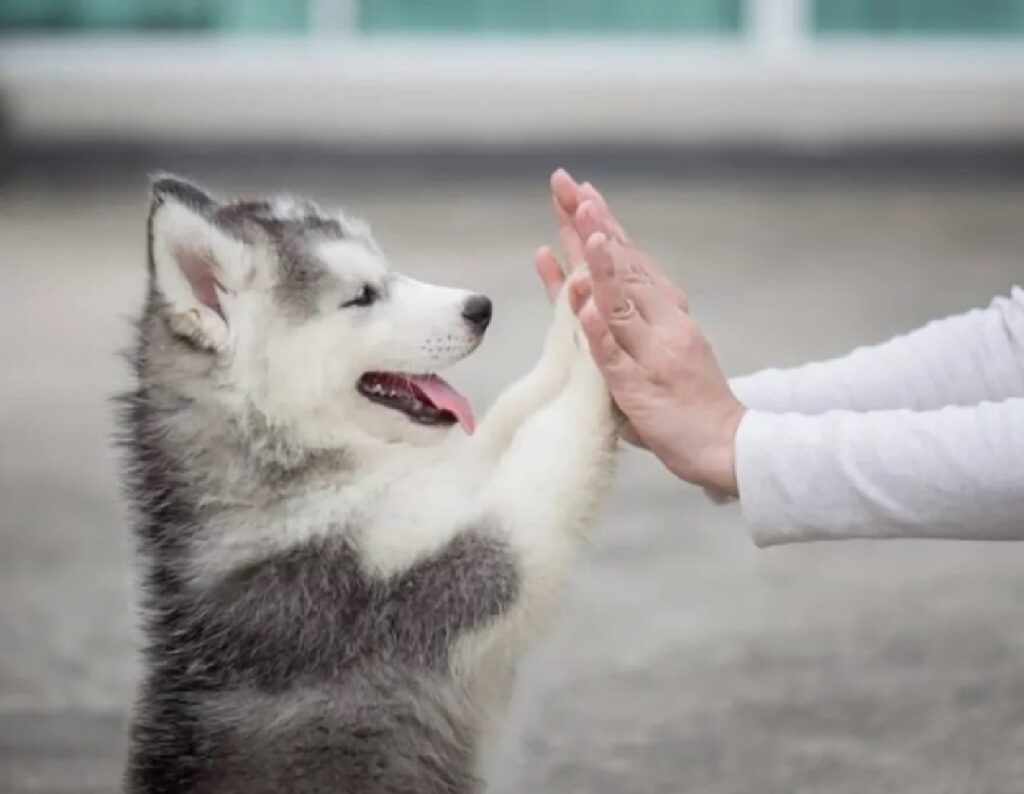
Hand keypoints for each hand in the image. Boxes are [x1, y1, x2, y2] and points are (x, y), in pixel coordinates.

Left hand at [540, 169, 745, 495]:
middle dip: (592, 225)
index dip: (601, 224)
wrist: (727, 445)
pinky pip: (617, 359)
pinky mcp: (642, 389)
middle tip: (567, 186)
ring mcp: (652, 354)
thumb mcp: (655, 347)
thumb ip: (621, 318)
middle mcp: (662, 323)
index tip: (579, 190)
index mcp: (663, 311)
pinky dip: (600, 333)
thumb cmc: (685, 398)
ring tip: (584, 230)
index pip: (627, 259)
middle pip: (622, 267)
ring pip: (622, 304)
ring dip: (602, 266)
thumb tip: (585, 285)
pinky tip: (584, 308)